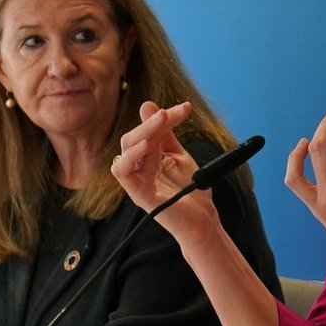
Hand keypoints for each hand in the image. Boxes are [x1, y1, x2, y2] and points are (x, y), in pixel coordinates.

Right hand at [112, 101, 216, 241]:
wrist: (203, 220)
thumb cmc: (190, 191)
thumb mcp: (179, 155)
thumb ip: (166, 133)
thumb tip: (148, 105)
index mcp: (148, 157)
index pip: (148, 130)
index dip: (164, 117)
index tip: (185, 108)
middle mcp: (140, 167)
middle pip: (133, 137)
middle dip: (150, 122)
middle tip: (167, 114)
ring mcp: (138, 181)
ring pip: (126, 151)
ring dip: (142, 133)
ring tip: (159, 122)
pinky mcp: (139, 194)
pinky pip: (123, 173)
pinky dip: (130, 157)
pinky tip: (145, 146)